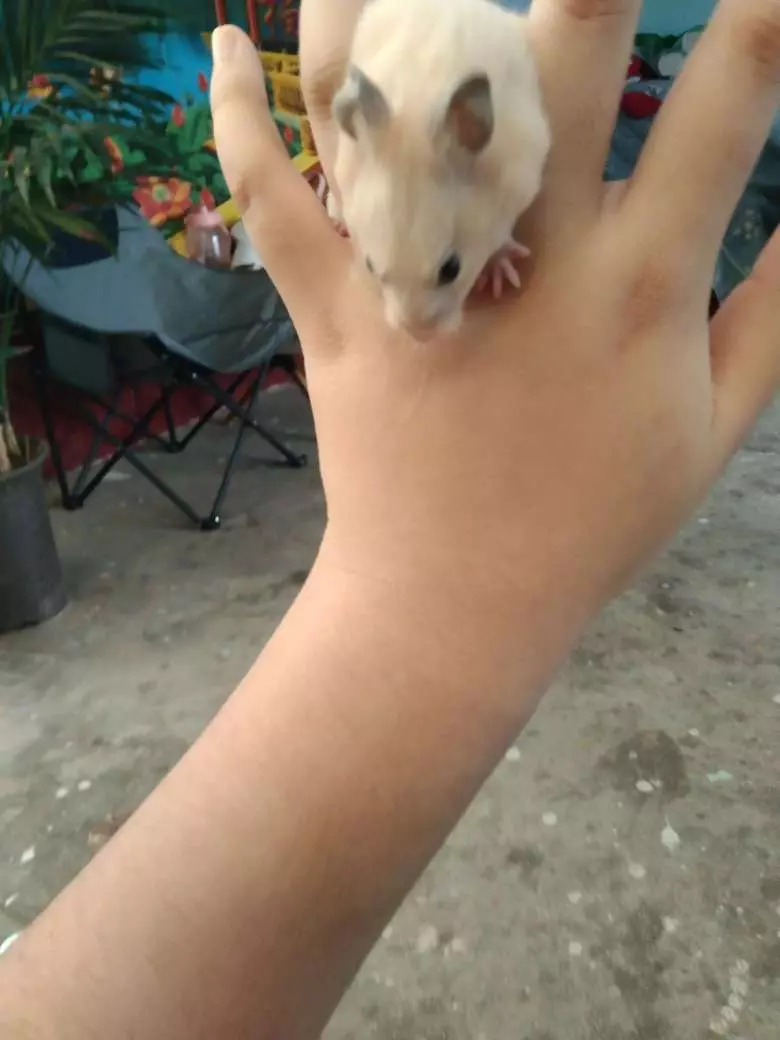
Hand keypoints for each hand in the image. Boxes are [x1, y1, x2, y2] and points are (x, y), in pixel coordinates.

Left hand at [211, 0, 779, 648]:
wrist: (459, 605)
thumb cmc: (591, 522)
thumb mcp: (713, 432)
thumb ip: (775, 316)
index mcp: (641, 290)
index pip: (725, 110)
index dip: (760, 20)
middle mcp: (534, 267)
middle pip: (561, 75)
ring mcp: (424, 287)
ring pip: (397, 117)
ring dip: (376, 13)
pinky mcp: (336, 320)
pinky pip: (278, 209)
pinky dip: (242, 127)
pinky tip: (230, 47)